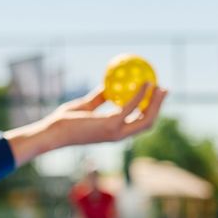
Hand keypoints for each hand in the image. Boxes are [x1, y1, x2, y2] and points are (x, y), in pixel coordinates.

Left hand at [45, 83, 166, 147]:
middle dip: (159, 107)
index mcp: (114, 132)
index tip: (154, 96)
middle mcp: (118, 135)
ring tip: (160, 86)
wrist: (53, 132)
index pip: (137, 124)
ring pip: (146, 118)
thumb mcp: (85, 106)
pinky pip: (131, 107)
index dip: (149, 111)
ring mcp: (116, 132)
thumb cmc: (64, 121)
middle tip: (163, 90)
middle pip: (147, 122)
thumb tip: (107, 85)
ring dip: (156, 103)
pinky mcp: (111, 125)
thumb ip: (98, 98)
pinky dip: (141, 95)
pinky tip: (145, 82)